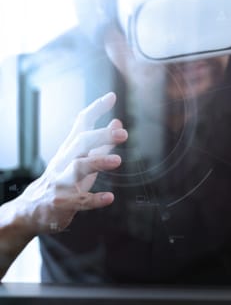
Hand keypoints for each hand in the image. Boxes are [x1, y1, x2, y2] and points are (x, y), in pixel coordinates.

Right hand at [18, 92, 127, 233]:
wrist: (31, 211)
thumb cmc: (62, 181)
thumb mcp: (81, 159)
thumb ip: (102, 143)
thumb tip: (118, 123)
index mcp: (70, 150)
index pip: (81, 124)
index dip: (96, 109)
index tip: (111, 97)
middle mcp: (64, 162)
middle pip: (80, 143)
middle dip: (101, 135)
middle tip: (123, 133)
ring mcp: (61, 182)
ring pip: (77, 168)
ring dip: (97, 162)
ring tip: (117, 160)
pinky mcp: (63, 203)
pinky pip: (79, 201)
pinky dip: (94, 199)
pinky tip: (109, 198)